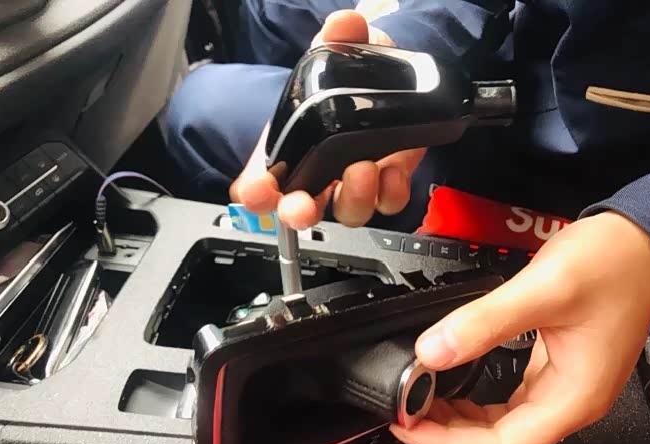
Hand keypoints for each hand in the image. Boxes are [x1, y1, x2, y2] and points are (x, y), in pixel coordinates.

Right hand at [229, 10, 425, 229]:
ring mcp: (351, 182)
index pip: (260, 183)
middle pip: (298, 209)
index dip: (255, 193)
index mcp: (290, 148)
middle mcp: (317, 173)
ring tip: (362, 170)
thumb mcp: (339, 51)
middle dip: (297, 212)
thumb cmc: (350, 74)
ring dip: (352, 198)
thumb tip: (343, 25)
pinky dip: (390, 192)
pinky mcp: (386, 183)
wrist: (392, 79)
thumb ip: (338, 38)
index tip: (258, 191)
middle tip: (302, 207)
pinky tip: (394, 170)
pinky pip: (387, 202)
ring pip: (346, 211)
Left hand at [391, 211, 649, 443]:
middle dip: (446, 434)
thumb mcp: (543, 289)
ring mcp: (564, 387)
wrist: (642, 243)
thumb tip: (432, 352)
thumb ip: (484, 323)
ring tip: (419, 401)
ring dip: (458, 419)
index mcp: (573, 398)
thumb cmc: (612, 264)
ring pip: (502, 424)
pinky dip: (476, 399)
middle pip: (499, 443)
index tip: (409, 425)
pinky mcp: (555, 368)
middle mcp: (570, 402)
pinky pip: (508, 401)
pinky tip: (452, 384)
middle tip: (404, 411)